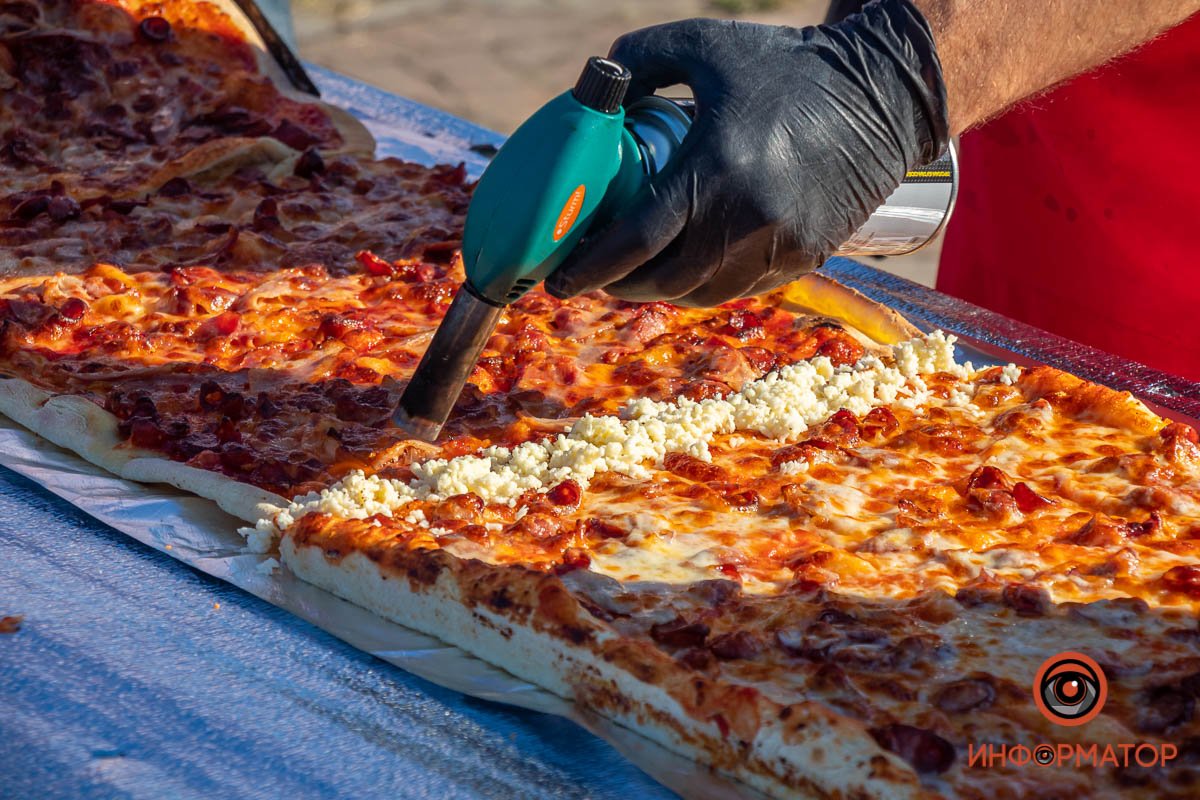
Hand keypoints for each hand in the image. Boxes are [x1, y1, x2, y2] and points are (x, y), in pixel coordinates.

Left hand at [545, 0, 948, 306]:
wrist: (882, 95)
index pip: (636, 240)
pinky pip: (741, 289)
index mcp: (716, 168)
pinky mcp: (806, 257)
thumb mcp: (706, 45)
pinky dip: (706, 286)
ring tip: (639, 272)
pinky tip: (689, 267)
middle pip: (664, 279)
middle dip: (619, 284)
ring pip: (702, 293)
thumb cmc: (787, 67)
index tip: (558, 279)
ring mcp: (781, 244)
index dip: (590, 267)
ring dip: (662, 289)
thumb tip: (591, 92)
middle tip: (595, 274)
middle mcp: (748, 218)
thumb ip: (639, 60)